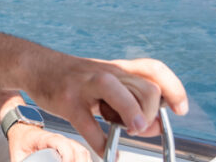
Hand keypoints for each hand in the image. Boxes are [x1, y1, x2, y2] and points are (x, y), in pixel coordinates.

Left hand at [7, 124, 91, 161]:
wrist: (22, 130)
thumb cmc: (21, 140)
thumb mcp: (17, 154)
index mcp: (46, 138)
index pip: (62, 144)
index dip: (67, 156)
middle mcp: (60, 139)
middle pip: (78, 150)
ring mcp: (66, 142)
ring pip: (83, 152)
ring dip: (84, 161)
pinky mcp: (70, 148)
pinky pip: (83, 154)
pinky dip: (86, 160)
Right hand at [27, 56, 187, 155]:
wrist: (36, 66)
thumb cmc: (75, 79)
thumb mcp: (104, 83)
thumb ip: (129, 101)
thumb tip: (153, 127)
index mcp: (117, 69)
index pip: (153, 70)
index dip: (173, 89)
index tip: (179, 109)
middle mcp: (105, 73)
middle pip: (145, 89)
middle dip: (150, 114)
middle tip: (141, 128)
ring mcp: (85, 85)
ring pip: (120, 96)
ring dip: (133, 117)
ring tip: (132, 132)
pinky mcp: (68, 101)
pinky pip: (89, 125)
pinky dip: (101, 144)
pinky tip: (106, 150)